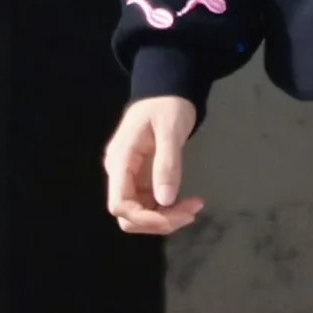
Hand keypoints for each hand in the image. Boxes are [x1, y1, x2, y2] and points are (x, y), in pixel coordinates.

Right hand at [104, 95, 204, 235]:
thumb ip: (167, 164)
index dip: (144, 218)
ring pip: (140, 213)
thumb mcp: (170, 131)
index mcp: (120, 160)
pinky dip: (168, 210)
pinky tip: (186, 203)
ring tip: (193, 207)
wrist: (167, 91)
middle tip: (191, 213)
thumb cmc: (167, 105)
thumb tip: (165, 201)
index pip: (120, 204)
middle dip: (158, 221)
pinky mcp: (142, 179)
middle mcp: (120, 173)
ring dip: (165, 218)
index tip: (174, 216)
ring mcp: (130, 177)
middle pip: (128, 215)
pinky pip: (150, 204)